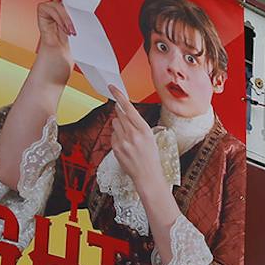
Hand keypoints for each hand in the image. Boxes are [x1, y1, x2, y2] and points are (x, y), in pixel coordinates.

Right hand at [30, 0, 75, 85]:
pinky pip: (46, 9)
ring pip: (53, 3)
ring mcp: (49, 21)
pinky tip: (67, 30)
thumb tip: (97, 24)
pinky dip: (59, 16)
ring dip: (65, 13)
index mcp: (66, 19)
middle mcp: (56, 18)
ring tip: (73, 31)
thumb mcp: (82, 41)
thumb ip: (83, 28)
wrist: (55, 74)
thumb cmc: (68, 61)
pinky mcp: (43, 25)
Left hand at [108, 87, 181, 259]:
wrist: (148, 177)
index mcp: (144, 130)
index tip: (112, 87)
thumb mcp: (150, 138)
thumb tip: (123, 114)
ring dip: (119, 127)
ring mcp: (123, 142)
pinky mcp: (117, 150)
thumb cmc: (151, 158)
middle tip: (124, 118)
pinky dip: (117, 138)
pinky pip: (113, 136)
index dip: (119, 96)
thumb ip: (137, 126)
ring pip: (115, 125)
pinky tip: (125, 146)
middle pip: (119, 114)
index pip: (128, 108)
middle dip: (120, 113)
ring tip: (129, 138)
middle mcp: (133, 135)